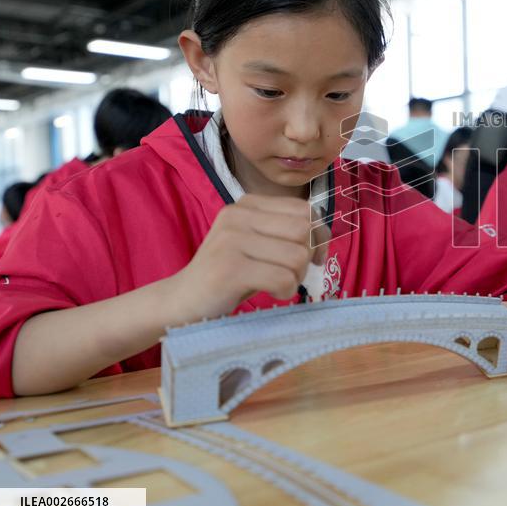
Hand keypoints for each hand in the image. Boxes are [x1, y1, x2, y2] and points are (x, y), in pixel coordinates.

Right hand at [169, 194, 312, 322]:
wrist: (182, 301)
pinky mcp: (230, 269)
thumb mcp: (257, 243)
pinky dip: (285, 292)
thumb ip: (285, 232)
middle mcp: (238, 215)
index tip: (311, 257)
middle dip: (307, 258)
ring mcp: (231, 240)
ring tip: (275, 284)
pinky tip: (269, 294)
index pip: (304, 210)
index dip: (317, 236)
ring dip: (295, 278)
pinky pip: (283, 279)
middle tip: (290, 274)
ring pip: (297, 256)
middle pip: (304, 231)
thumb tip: (324, 236)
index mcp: (247, 204)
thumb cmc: (230, 274)